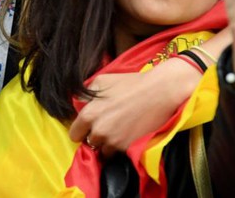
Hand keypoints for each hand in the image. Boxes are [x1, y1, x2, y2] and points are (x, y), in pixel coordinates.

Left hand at [68, 58, 200, 155]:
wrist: (160, 92)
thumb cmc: (130, 83)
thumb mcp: (101, 81)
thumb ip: (86, 95)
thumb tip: (80, 105)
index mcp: (89, 114)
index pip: (74, 134)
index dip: (81, 131)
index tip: (88, 128)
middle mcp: (99, 131)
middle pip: (90, 143)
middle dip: (96, 136)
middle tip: (107, 127)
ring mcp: (114, 142)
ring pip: (104, 151)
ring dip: (109, 144)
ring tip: (119, 131)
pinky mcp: (129, 148)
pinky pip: (119, 153)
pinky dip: (122, 147)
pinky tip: (129, 135)